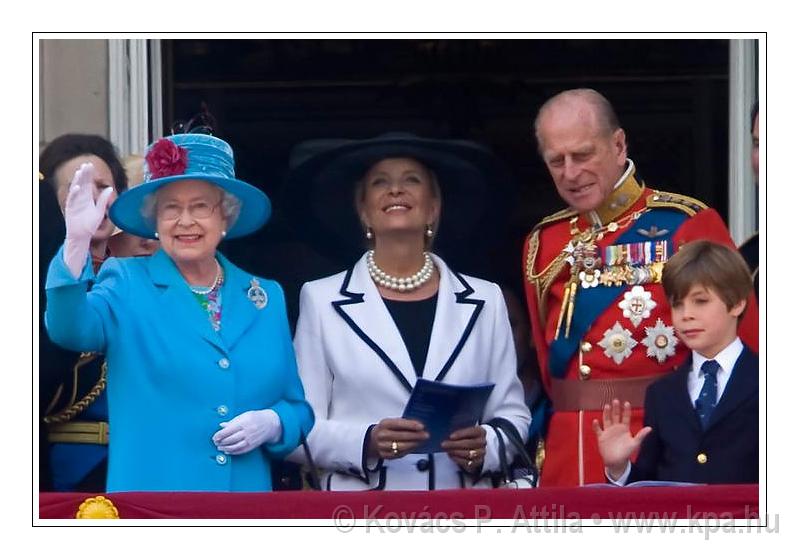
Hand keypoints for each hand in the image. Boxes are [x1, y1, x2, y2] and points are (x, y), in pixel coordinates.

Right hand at [63, 162, 113, 276]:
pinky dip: (74, 193)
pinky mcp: (70, 209)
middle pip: (82, 183)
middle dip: (84, 174)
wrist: (82, 236)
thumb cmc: (90, 224)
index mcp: (88, 198)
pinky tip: (78, 187)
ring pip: (76, 189)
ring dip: (78, 180)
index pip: (88, 184)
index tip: (91, 165)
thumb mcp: (100, 211)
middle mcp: (81, 198)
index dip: (89, 175)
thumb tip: (110, 188)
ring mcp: (75, 203)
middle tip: (86, 164)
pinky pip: (72, 199)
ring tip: (81, 171)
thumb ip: (103, 200)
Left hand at [212, 409, 281, 454]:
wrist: (270, 423)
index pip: (228, 430)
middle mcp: (247, 431)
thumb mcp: (244, 415)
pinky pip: (241, 450)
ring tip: (219, 447)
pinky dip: (233, 452)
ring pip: (235, 446)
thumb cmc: (256, 417)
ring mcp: (250, 439)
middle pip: (230, 439)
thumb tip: (221, 425)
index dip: (219, 435)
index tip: (214, 437)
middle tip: (215, 442)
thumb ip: (233, 421)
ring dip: (225, 448)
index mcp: (244, 422)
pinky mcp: (252, 445)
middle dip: (221, 442)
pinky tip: (227, 451)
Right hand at [368, 418, 428, 459]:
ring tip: (421, 441)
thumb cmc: (386, 429)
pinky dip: (409, 450)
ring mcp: (383, 446)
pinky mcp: (385, 455)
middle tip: (425, 435)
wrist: (373, 440)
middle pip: (402, 436)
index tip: (421, 426)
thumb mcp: (391, 422)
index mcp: (384, 424)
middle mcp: (382, 435)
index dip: (411, 425)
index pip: (399, 424)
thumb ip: (403, 423)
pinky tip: (414, 447)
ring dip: (414, 444)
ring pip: (402, 446)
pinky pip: (400, 454)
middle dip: (416, 436)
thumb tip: (418, 425)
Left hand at [441, 425, 486, 472]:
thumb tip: (446, 431)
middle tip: (444, 444)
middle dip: (455, 444)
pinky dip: (458, 459)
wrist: (473, 447)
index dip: (461, 434)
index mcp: (480, 431)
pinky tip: (452, 456)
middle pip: (469, 443)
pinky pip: (468, 462)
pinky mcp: (478, 462)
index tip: (451, 436)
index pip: (472, 431)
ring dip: (456, 452)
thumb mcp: (463, 430)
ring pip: (469, 454)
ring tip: (447, 450)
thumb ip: (457, 430)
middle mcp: (482, 442)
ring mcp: (481, 453)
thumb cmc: (466, 437)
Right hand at [592, 399, 651, 478]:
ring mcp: (608, 431)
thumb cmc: (626, 452)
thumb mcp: (635, 443)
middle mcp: (616, 428)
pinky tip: (596, 421)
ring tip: (607, 406)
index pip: (625, 417)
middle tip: (615, 401)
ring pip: (606, 420)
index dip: (626, 410)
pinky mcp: (601, 436)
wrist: (616, 461)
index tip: (626, 403)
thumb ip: (641, 435)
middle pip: (615, 416)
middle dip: (615, 408)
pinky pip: (598, 430)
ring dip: (606, 413)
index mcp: (624, 428)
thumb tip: (650, 428)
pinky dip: (596, 426)